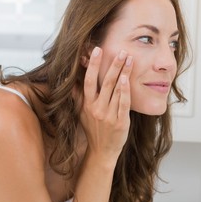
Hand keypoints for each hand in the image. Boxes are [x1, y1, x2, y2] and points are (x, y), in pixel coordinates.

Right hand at [80, 47, 132, 163]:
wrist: (102, 151)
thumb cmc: (93, 130)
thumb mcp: (81, 113)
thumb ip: (77, 96)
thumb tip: (71, 81)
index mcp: (87, 104)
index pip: (88, 81)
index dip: (93, 65)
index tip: (97, 50)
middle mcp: (97, 108)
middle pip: (105, 82)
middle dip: (114, 65)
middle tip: (122, 51)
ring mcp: (109, 115)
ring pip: (116, 90)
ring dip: (123, 73)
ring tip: (129, 59)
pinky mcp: (120, 122)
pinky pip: (123, 104)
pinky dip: (125, 91)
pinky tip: (127, 79)